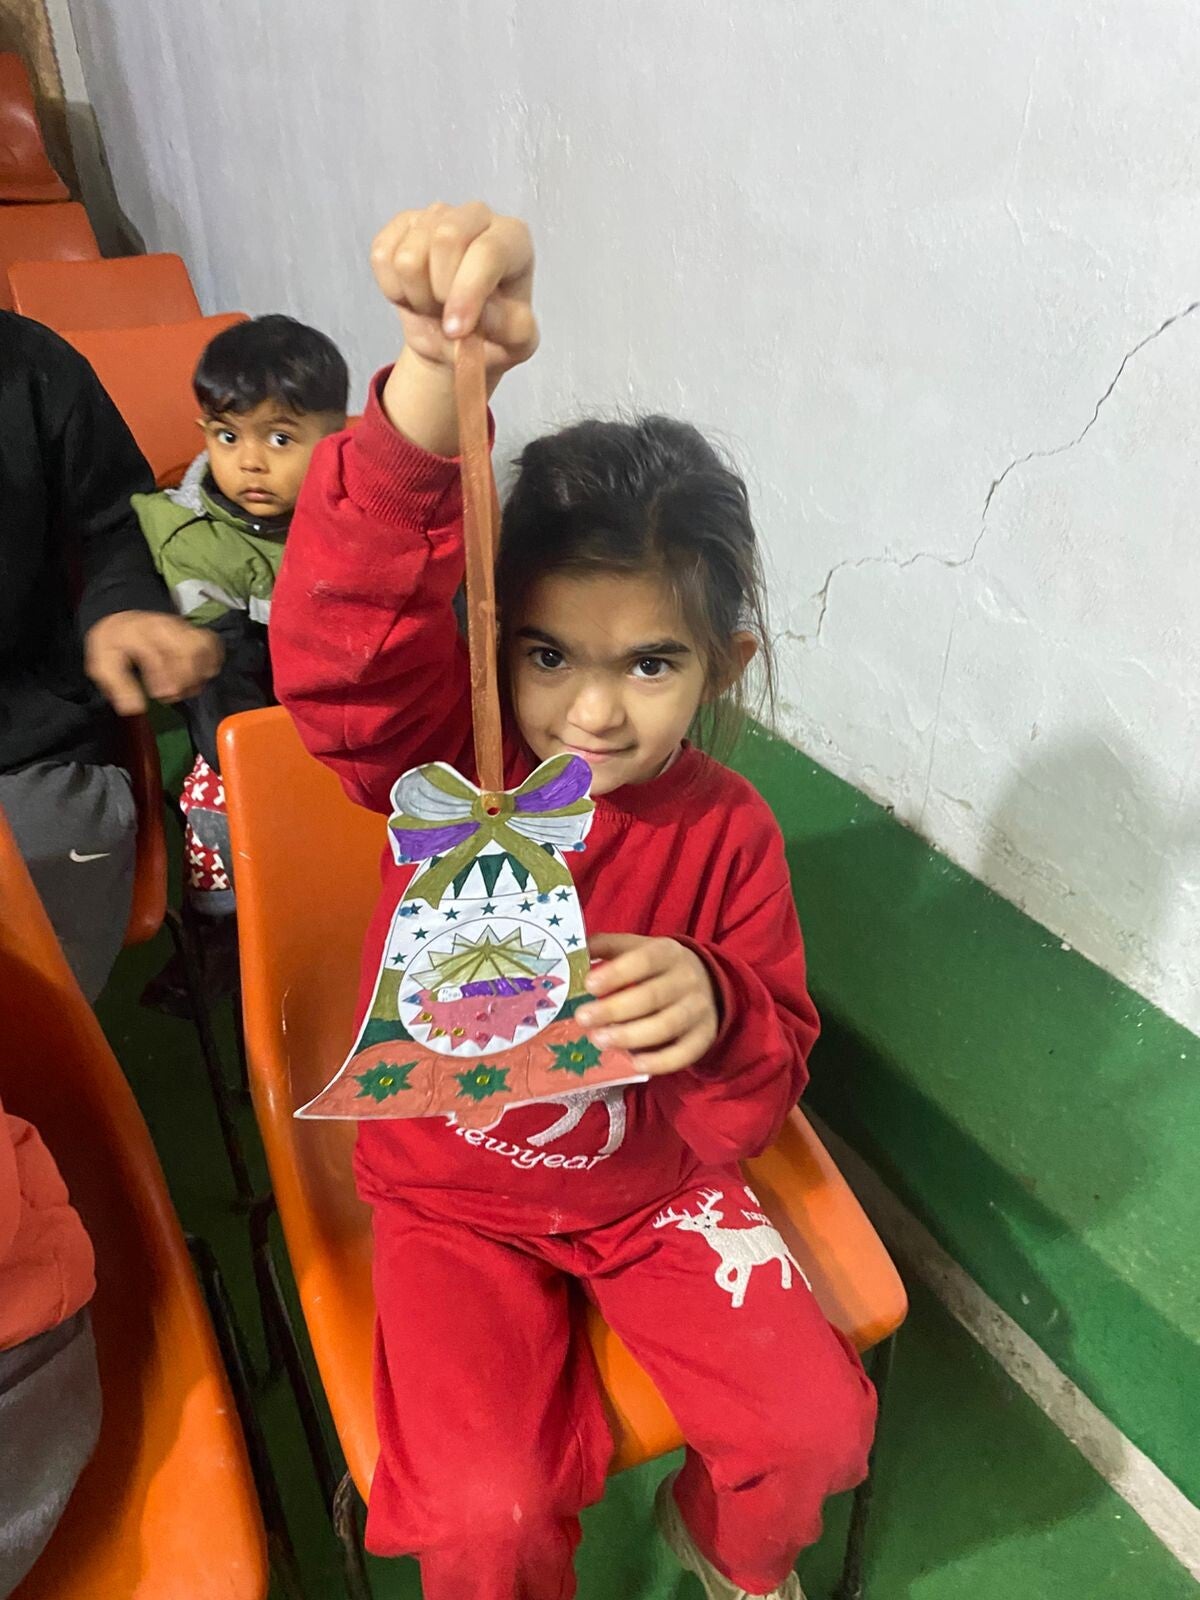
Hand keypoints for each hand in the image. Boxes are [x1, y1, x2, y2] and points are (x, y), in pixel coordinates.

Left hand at [84, 611, 222, 714]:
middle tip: (170, 695)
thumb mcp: (104, 665)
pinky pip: (213, 646)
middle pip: (190, 648)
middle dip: (184, 678)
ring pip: (204, 647)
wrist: (124, 621)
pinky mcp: (195, 632)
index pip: (159, 653)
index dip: (163, 678)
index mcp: (139, 632)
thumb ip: (118, 686)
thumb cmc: (115, 645)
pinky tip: (197, 677)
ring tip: (184, 688)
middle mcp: (165, 626)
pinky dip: (210, 663)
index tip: (159, 695)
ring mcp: (183, 628)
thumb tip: (135, 708)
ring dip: (198, 673)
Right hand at [373, 202, 538, 455]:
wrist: (456, 337)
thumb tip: (484, 313)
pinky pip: (382, 255)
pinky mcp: (402, 224)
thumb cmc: (493, 335)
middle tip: (448, 319)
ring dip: (416, 296)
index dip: (467, 293)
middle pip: (445, 239)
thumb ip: (511, 330)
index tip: (456, 331)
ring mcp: (436, 215)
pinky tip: (413, 294)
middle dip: (439, 293)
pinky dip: (393, 289)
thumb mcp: (516, 345)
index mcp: (514, 239)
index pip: (488, 252)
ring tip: (434, 307)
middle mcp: (477, 215)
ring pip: (408, 255)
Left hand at [577, 934, 719, 1075]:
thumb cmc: (657, 968)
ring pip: (665, 1026)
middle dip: (614, 1009)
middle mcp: (687, 979)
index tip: (588, 985)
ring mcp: (698, 1009)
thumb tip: (574, 952)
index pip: (644, 960)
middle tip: (583, 1019)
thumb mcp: (637, 949)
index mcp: (667, 952)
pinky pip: (684, 1053)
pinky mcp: (704, 1036)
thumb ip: (607, 947)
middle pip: (651, 996)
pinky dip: (659, 1061)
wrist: (707, 984)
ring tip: (599, 1040)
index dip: (616, 973)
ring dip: (629, 1036)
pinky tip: (633, 1063)